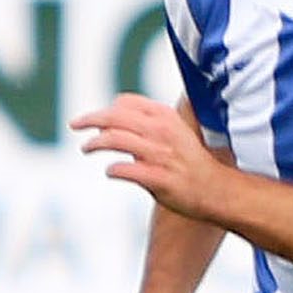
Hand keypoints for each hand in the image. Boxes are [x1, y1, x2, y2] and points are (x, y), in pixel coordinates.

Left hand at [73, 93, 230, 221]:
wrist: (217, 190)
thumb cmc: (190, 162)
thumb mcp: (174, 131)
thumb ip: (147, 122)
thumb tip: (113, 113)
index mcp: (164, 116)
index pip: (124, 102)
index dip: (108, 109)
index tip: (100, 120)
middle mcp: (160, 131)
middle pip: (113, 116)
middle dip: (90, 119)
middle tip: (75, 125)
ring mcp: (159, 155)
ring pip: (113, 139)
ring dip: (94, 144)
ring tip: (86, 148)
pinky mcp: (157, 178)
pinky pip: (123, 170)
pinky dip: (112, 170)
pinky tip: (111, 171)